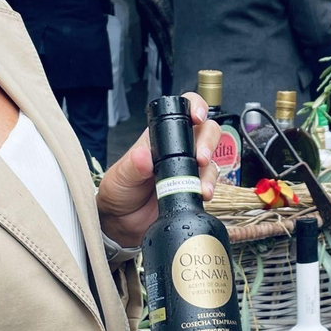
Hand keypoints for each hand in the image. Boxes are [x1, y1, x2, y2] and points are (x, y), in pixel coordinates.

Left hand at [96, 93, 219, 246]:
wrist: (121, 223)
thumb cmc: (119, 191)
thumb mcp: (120, 176)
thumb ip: (132, 166)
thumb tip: (143, 156)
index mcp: (160, 137)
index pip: (183, 112)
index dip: (196, 107)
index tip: (197, 117)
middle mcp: (178, 150)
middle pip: (206, 132)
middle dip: (208, 141)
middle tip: (200, 157)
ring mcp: (188, 170)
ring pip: (211, 160)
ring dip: (209, 171)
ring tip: (201, 185)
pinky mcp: (193, 189)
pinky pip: (208, 184)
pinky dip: (209, 187)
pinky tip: (203, 194)